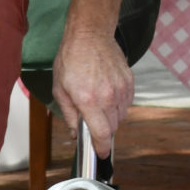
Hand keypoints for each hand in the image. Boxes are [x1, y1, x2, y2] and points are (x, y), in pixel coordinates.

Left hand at [51, 27, 132, 158]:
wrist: (90, 36)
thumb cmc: (71, 60)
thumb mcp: (60, 90)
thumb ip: (69, 115)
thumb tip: (76, 132)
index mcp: (89, 101)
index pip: (102, 133)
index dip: (102, 147)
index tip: (101, 153)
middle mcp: (108, 97)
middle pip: (112, 127)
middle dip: (102, 130)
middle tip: (91, 122)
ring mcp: (121, 88)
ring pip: (121, 116)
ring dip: (110, 117)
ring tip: (98, 105)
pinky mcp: (129, 81)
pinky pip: (127, 103)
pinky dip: (118, 105)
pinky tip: (107, 96)